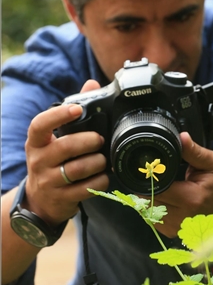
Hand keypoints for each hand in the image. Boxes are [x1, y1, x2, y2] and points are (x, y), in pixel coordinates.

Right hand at [23, 79, 108, 225]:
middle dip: (90, 141)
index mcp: (37, 142)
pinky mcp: (61, 198)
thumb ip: (72, 112)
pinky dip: (100, 181)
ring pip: (78, 168)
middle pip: (66, 147)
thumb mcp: (55, 139)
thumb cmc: (53, 162)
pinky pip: (87, 188)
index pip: (40, 125)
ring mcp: (48, 181)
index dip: (59, 116)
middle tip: (100, 139)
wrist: (41, 201)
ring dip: (98, 162)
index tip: (78, 109)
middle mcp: (39, 160)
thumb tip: (91, 83)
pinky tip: (103, 176)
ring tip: (103, 159)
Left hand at [152, 132, 212, 236]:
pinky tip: (166, 199)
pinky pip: (152, 217)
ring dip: (150, 198)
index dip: (150, 178)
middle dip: (148, 187)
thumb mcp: (212, 163)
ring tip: (165, 187)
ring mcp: (175, 227)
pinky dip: (154, 207)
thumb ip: (194, 151)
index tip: (153, 170)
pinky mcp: (171, 231)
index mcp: (190, 199)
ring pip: (147, 210)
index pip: (155, 189)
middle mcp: (181, 216)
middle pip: (147, 200)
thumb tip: (181, 138)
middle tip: (158, 176)